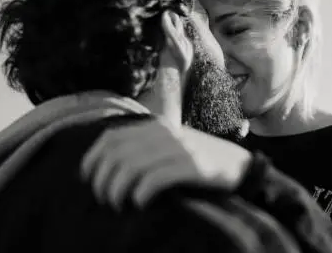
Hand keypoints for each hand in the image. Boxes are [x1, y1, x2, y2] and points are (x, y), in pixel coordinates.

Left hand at [80, 119, 251, 209]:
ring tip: (121, 205)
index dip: (92, 160)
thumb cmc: (201, 161)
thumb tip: (108, 165)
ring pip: (131, 168)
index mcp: (156, 126)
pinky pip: (155, 179)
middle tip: (107, 200)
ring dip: (118, 191)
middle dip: (103, 181)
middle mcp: (166, 133)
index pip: (110, 138)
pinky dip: (141, 194)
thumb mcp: (172, 145)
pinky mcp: (194, 166)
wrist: (242, 167)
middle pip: (116, 155)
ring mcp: (180, 148)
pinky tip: (141, 203)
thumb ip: (145, 147)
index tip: (89, 180)